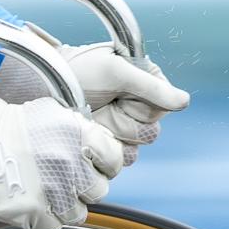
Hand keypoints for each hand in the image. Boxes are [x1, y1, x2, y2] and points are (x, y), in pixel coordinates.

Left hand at [0, 33, 189, 164]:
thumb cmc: (78, 72)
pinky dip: (109, 147)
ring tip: (97, 116)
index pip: (166, 103)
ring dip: (116, 132)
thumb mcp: (115, 71)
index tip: (124, 93)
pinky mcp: (111, 141)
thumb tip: (184, 102)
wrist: (44, 88)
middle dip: (127, 119)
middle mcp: (138, 102)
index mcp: (146, 80)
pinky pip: (124, 157)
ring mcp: (124, 123)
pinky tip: (95, 132)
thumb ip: (151, 88)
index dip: (144, 103)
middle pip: (152, 128)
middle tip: (107, 103)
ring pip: (138, 145)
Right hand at [0, 92, 124, 228]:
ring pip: (77, 213)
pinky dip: (43, 218)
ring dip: (64, 206)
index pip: (114, 161)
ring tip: (46, 193)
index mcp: (80, 136)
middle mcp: (70, 164)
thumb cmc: (15, 127)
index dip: (104, 166)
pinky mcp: (33, 212)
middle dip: (83, 188)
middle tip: (64, 180)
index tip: (89, 166)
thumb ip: (84, 134)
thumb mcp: (55, 116)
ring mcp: (52, 191)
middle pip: (98, 191)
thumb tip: (104, 156)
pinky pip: (53, 226)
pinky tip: (32, 203)